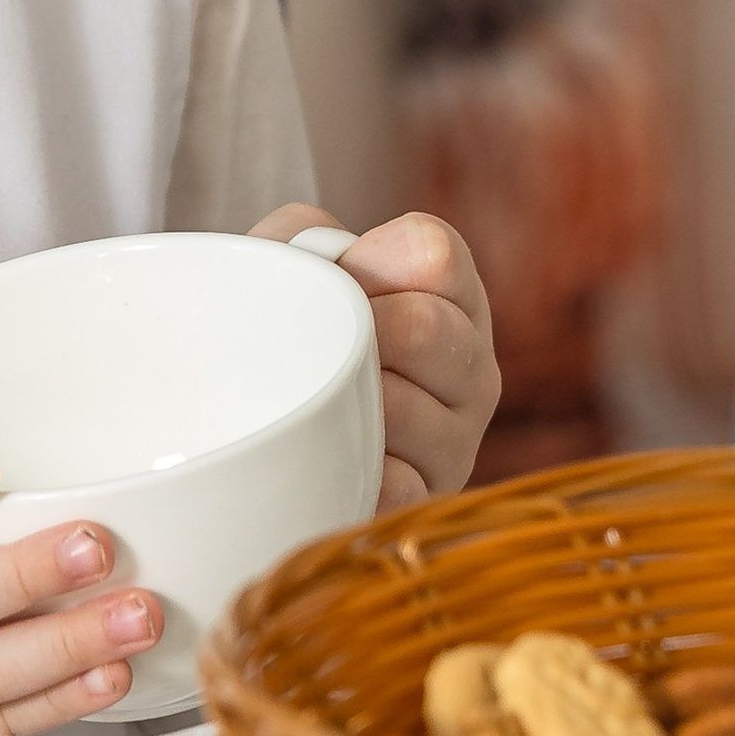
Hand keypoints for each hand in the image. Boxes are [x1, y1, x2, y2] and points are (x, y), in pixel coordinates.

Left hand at [251, 203, 498, 513]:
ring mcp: (459, 440)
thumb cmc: (291, 339)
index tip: (337, 283)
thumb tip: (320, 259)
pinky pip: (392, 483)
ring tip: (314, 405)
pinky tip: (324, 461)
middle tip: (316, 351)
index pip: (434, 255)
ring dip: (339, 402)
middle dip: (352, 333)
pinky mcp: (428, 499)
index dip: (369, 263)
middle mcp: (474, 369)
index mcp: (454, 298)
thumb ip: (303, 236)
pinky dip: (344, 469)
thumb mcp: (294, 268)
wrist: (260, 440)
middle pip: (424, 328)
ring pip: (402, 406)